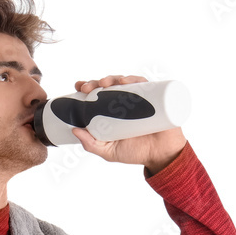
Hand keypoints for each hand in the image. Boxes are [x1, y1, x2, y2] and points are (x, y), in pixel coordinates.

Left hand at [71, 75, 186, 173]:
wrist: (161, 156)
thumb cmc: (136, 152)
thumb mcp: (109, 152)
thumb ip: (91, 145)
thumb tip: (75, 130)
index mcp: (113, 111)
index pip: (99, 94)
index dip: (88, 87)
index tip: (79, 87)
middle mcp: (126, 102)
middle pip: (109, 85)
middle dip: (96, 82)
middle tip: (87, 88)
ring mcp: (140, 98)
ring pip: (124, 82)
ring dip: (112, 78)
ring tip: (104, 84)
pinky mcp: (155, 98)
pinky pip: (145, 84)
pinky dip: (134, 79)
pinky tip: (125, 81)